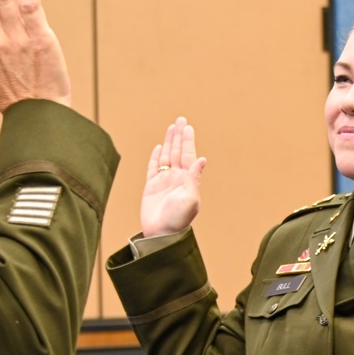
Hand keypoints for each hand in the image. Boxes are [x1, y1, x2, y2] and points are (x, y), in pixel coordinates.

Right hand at [140, 117, 206, 236]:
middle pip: (178, 152)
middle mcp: (177, 179)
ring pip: (167, 156)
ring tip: (171, 127)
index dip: (187, 141)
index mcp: (187, 180)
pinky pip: (154, 168)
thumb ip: (194, 178)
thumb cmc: (178, 220)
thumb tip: (202, 159)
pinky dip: (156, 157)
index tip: (187, 127)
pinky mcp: (151, 187)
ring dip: (169, 142)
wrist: (161, 235)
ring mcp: (164, 182)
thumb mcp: (191, 199)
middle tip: (180, 120)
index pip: (188, 155)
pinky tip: (159, 147)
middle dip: (179, 136)